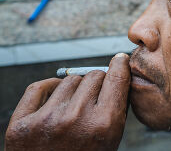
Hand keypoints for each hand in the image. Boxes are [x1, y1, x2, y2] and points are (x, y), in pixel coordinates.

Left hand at [5, 53, 130, 150]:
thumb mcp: (110, 141)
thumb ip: (116, 110)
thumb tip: (118, 75)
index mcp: (103, 125)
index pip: (116, 77)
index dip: (119, 65)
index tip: (119, 60)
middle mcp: (75, 119)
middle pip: (93, 76)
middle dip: (97, 83)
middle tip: (94, 96)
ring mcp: (45, 121)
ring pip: (68, 80)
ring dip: (74, 88)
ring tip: (73, 106)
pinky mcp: (21, 124)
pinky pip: (38, 87)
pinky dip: (48, 88)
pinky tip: (55, 98)